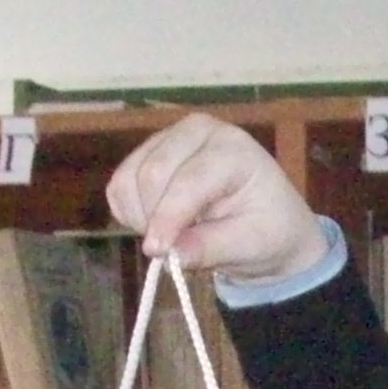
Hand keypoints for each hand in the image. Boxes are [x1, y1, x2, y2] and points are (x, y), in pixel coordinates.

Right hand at [105, 115, 330, 283]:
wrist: (267, 220)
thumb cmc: (267, 229)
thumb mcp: (250, 245)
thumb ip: (211, 248)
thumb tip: (170, 257)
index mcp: (233, 149)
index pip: (188, 180)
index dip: (168, 217)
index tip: (158, 253)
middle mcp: (198, 131)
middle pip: (152, 173)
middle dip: (153, 219)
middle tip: (169, 251)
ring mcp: (169, 137)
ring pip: (129, 177)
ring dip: (138, 216)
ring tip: (169, 237)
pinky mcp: (148, 153)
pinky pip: (120, 184)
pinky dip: (128, 211)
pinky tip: (155, 224)